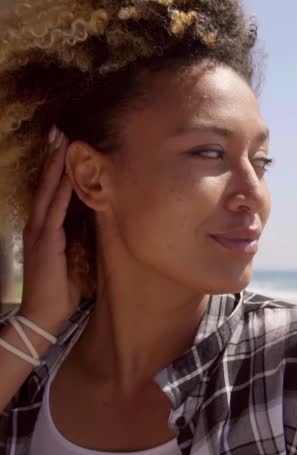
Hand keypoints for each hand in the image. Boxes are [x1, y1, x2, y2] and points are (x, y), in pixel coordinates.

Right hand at [19, 126, 79, 328]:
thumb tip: (92, 223)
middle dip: (53, 158)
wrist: (42, 316)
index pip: (52, 192)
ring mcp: (40, 233)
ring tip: (60, 142)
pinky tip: (64, 175)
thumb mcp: (72, 259)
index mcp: (46, 229)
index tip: (64, 146)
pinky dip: (59, 192)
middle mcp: (40, 226)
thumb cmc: (59, 291)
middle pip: (46, 185)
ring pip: (48, 192)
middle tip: (59, 132)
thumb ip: (78, 239)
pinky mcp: (45, 243)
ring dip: (54, 167)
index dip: (56, 169)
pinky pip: (53, 212)